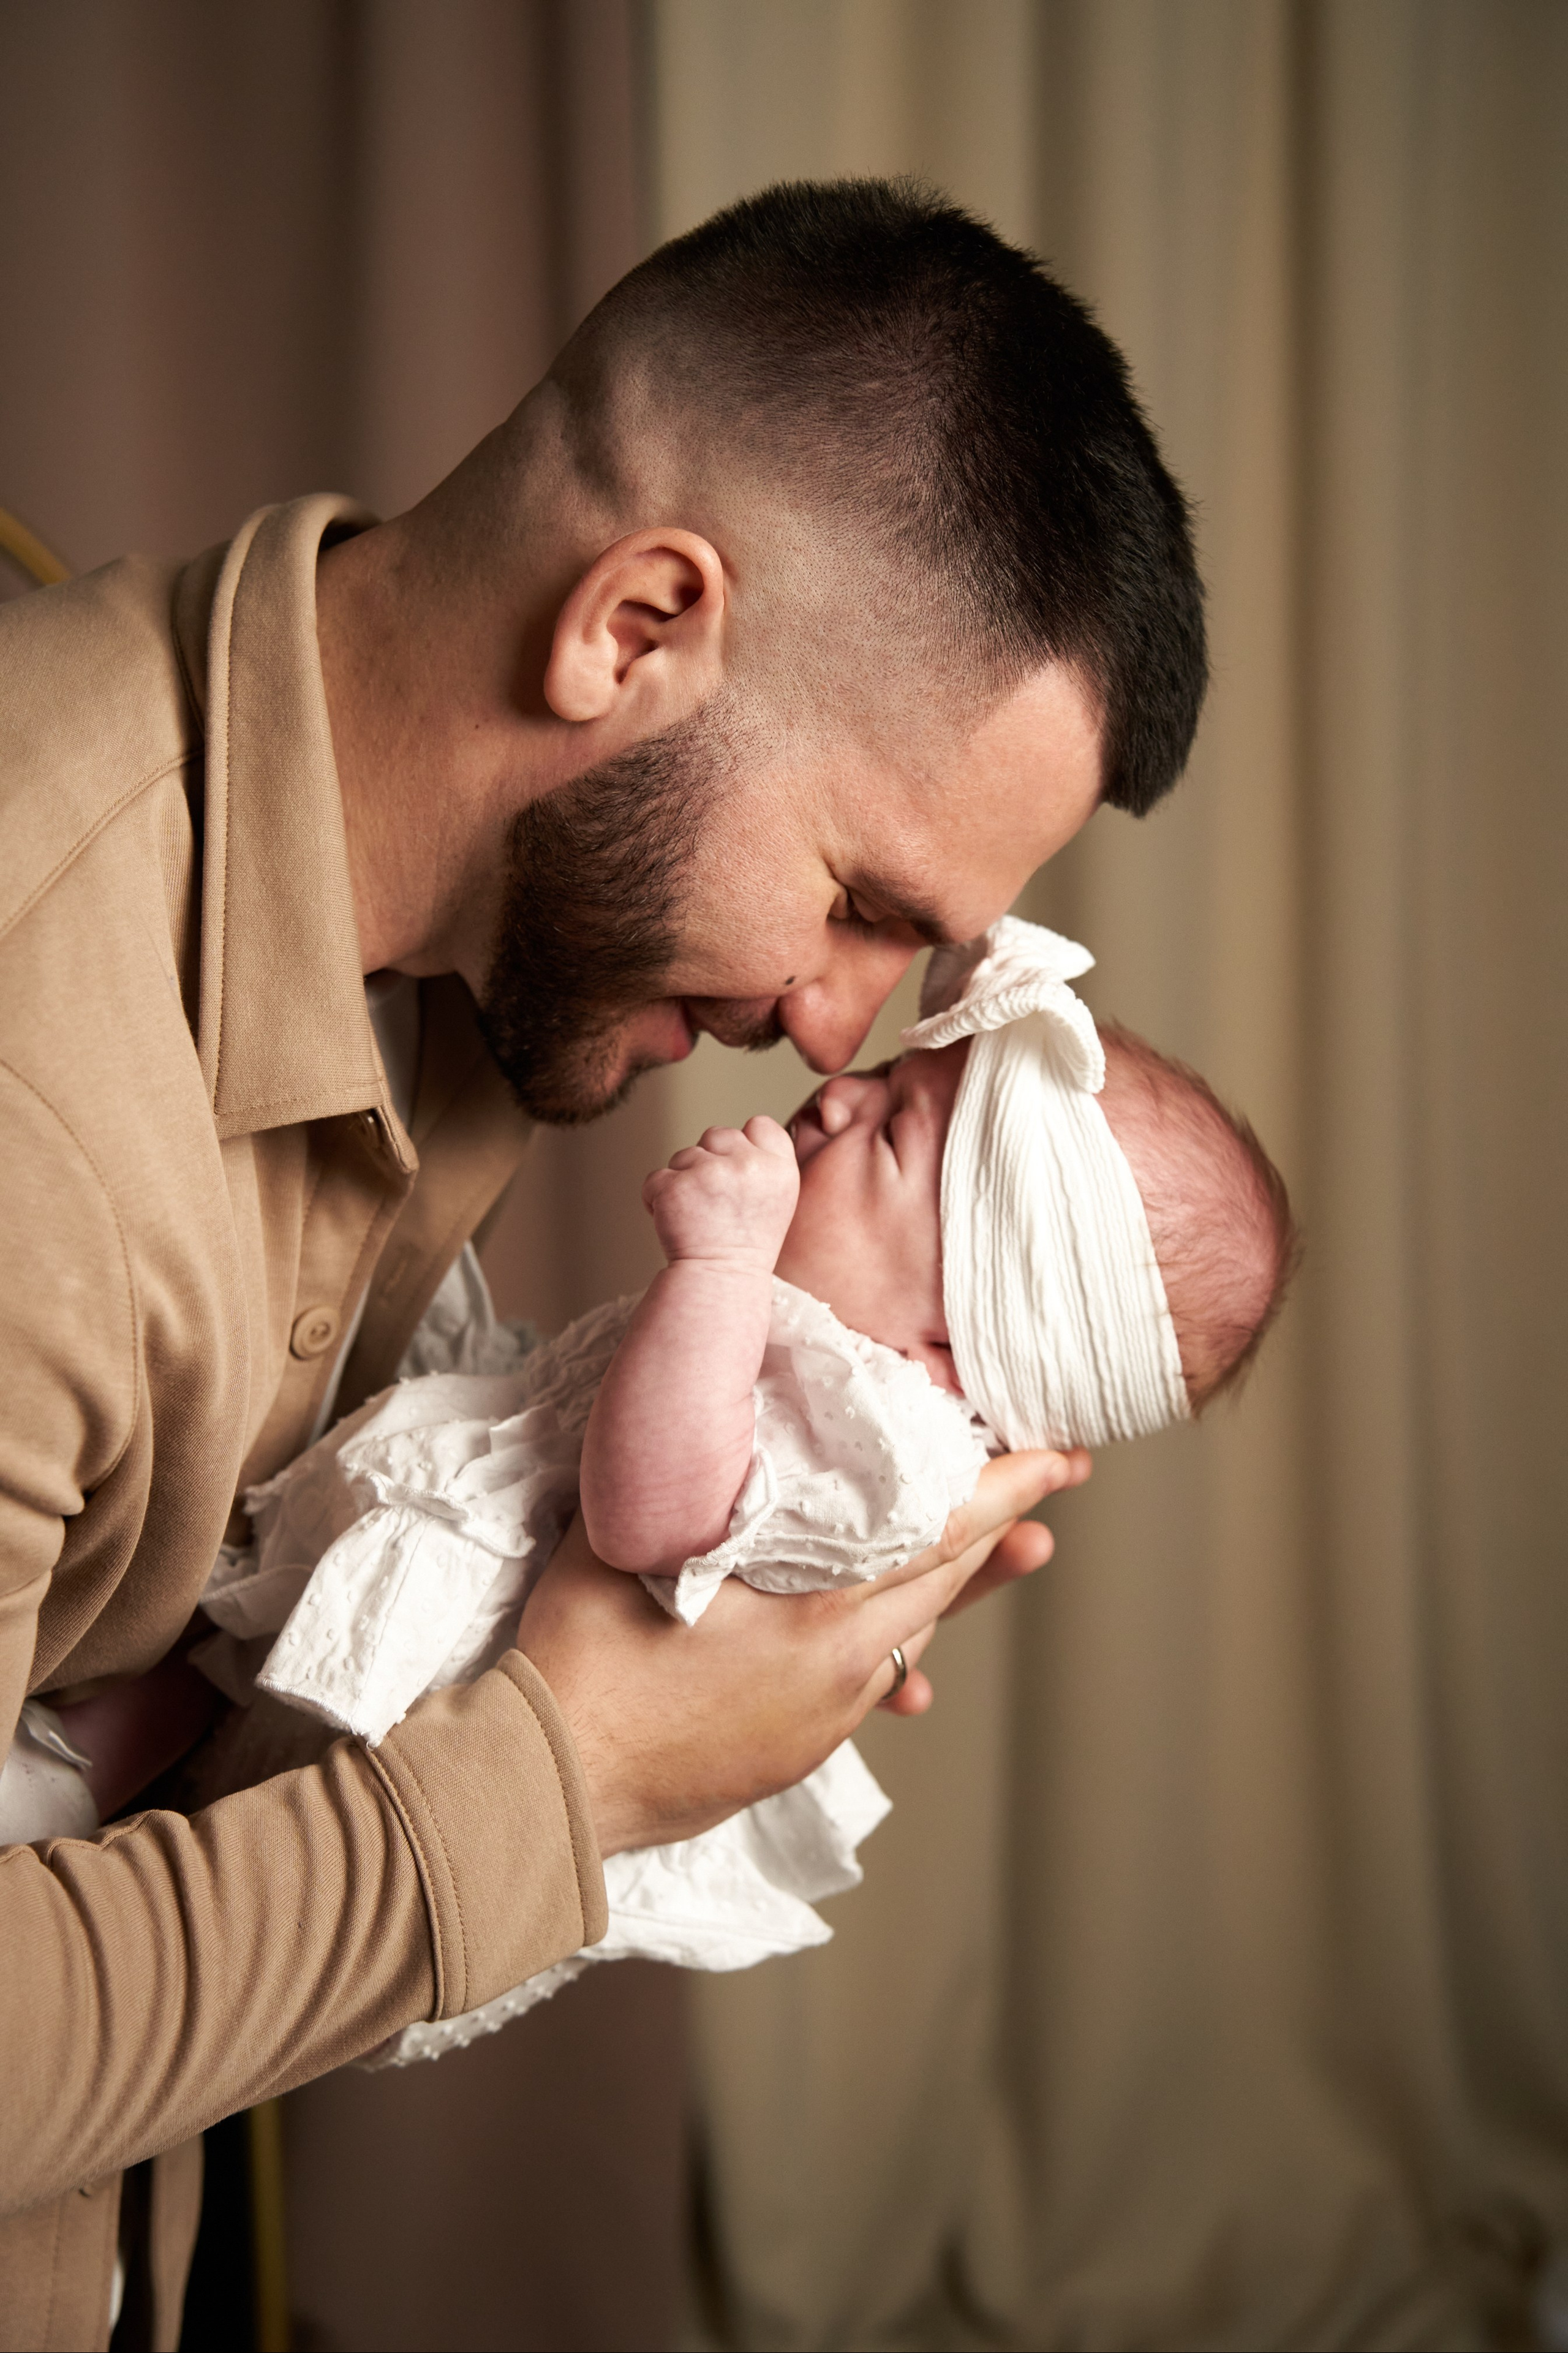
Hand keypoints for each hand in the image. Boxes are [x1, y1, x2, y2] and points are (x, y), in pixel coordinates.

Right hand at [518, 1448, 1086, 1854]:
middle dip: (998, 1535)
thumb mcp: (636, 1539)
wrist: (542, 1792)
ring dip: (946, 1589)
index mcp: (823, 1623)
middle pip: (940, 1589)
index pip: (941, 1538)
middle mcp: (842, 1678)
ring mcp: (818, 1724)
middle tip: (1049, 1489)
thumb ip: (690, 1474)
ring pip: (905, 1637)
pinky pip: (862, 1682)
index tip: (1062, 1457)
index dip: (1007, 1491)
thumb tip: (716, 1408)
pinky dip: (887, 1641)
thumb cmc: (583, 1659)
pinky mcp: (789, 1753)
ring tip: (1000, 1552)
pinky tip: (900, 1643)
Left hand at [643, 1116, 799, 1272]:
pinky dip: (659, 1198)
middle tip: (715, 1200)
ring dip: (684, 1180)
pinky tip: (677, 1222)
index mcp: (779, 1168)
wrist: (719, 1281)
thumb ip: (762, 1162)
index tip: (738, 1170)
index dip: (744, 1144)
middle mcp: (748, 1165)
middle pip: (717, 1134)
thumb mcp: (776, 1198)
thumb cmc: (746, 1243)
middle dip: (710, 1160)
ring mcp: (710, 1173)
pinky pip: (657, 1178)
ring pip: (684, 1155)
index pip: (761, 1124)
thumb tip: (734, 1138)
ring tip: (697, 1215)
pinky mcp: (674, 1186)